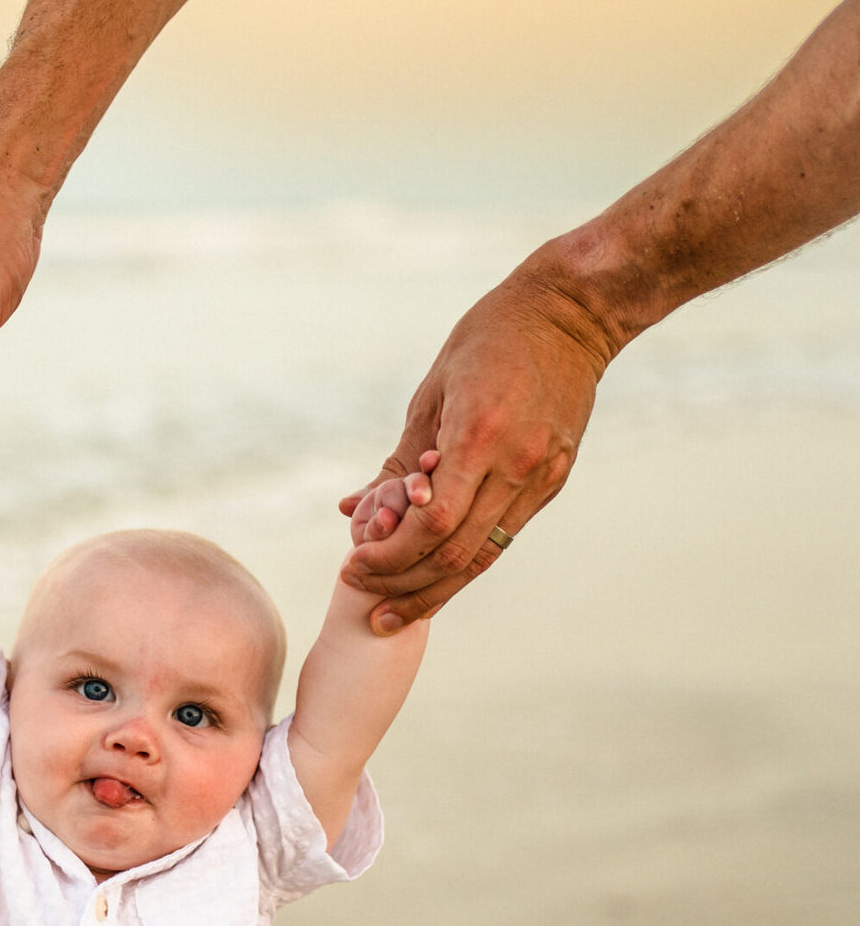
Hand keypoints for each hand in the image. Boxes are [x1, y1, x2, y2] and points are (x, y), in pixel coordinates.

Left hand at [338, 267, 611, 631]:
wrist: (572, 314)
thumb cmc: (489, 339)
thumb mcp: (433, 391)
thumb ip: (401, 460)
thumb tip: (355, 509)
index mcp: (478, 436)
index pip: (433, 525)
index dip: (389, 557)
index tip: (354, 566)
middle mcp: (516, 465)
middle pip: (455, 554)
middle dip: (404, 585)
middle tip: (366, 601)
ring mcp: (541, 477)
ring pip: (483, 557)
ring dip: (434, 591)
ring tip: (393, 611)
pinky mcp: (553, 481)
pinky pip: (503, 536)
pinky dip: (464, 563)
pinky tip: (433, 579)